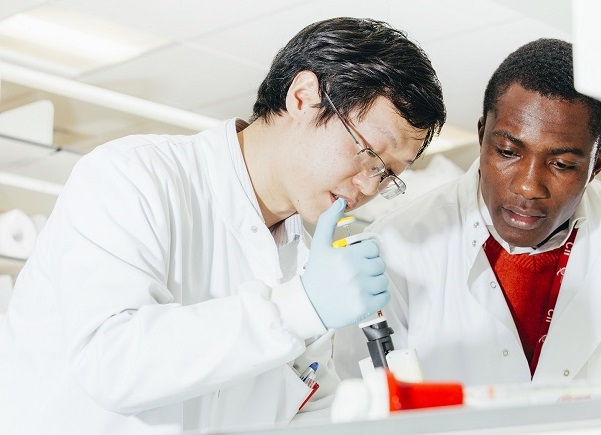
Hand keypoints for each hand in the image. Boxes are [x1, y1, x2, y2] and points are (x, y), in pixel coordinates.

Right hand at [301, 198, 389, 328]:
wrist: (309, 306)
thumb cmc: (316, 275)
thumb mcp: (319, 245)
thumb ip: (328, 221)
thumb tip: (340, 202)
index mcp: (346, 256)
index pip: (373, 249)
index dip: (366, 253)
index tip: (356, 259)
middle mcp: (355, 272)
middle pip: (380, 264)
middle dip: (370, 267)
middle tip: (356, 273)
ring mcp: (361, 291)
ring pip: (383, 280)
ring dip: (374, 282)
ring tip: (358, 284)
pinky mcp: (365, 307)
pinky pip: (385, 296)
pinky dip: (378, 296)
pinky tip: (363, 295)